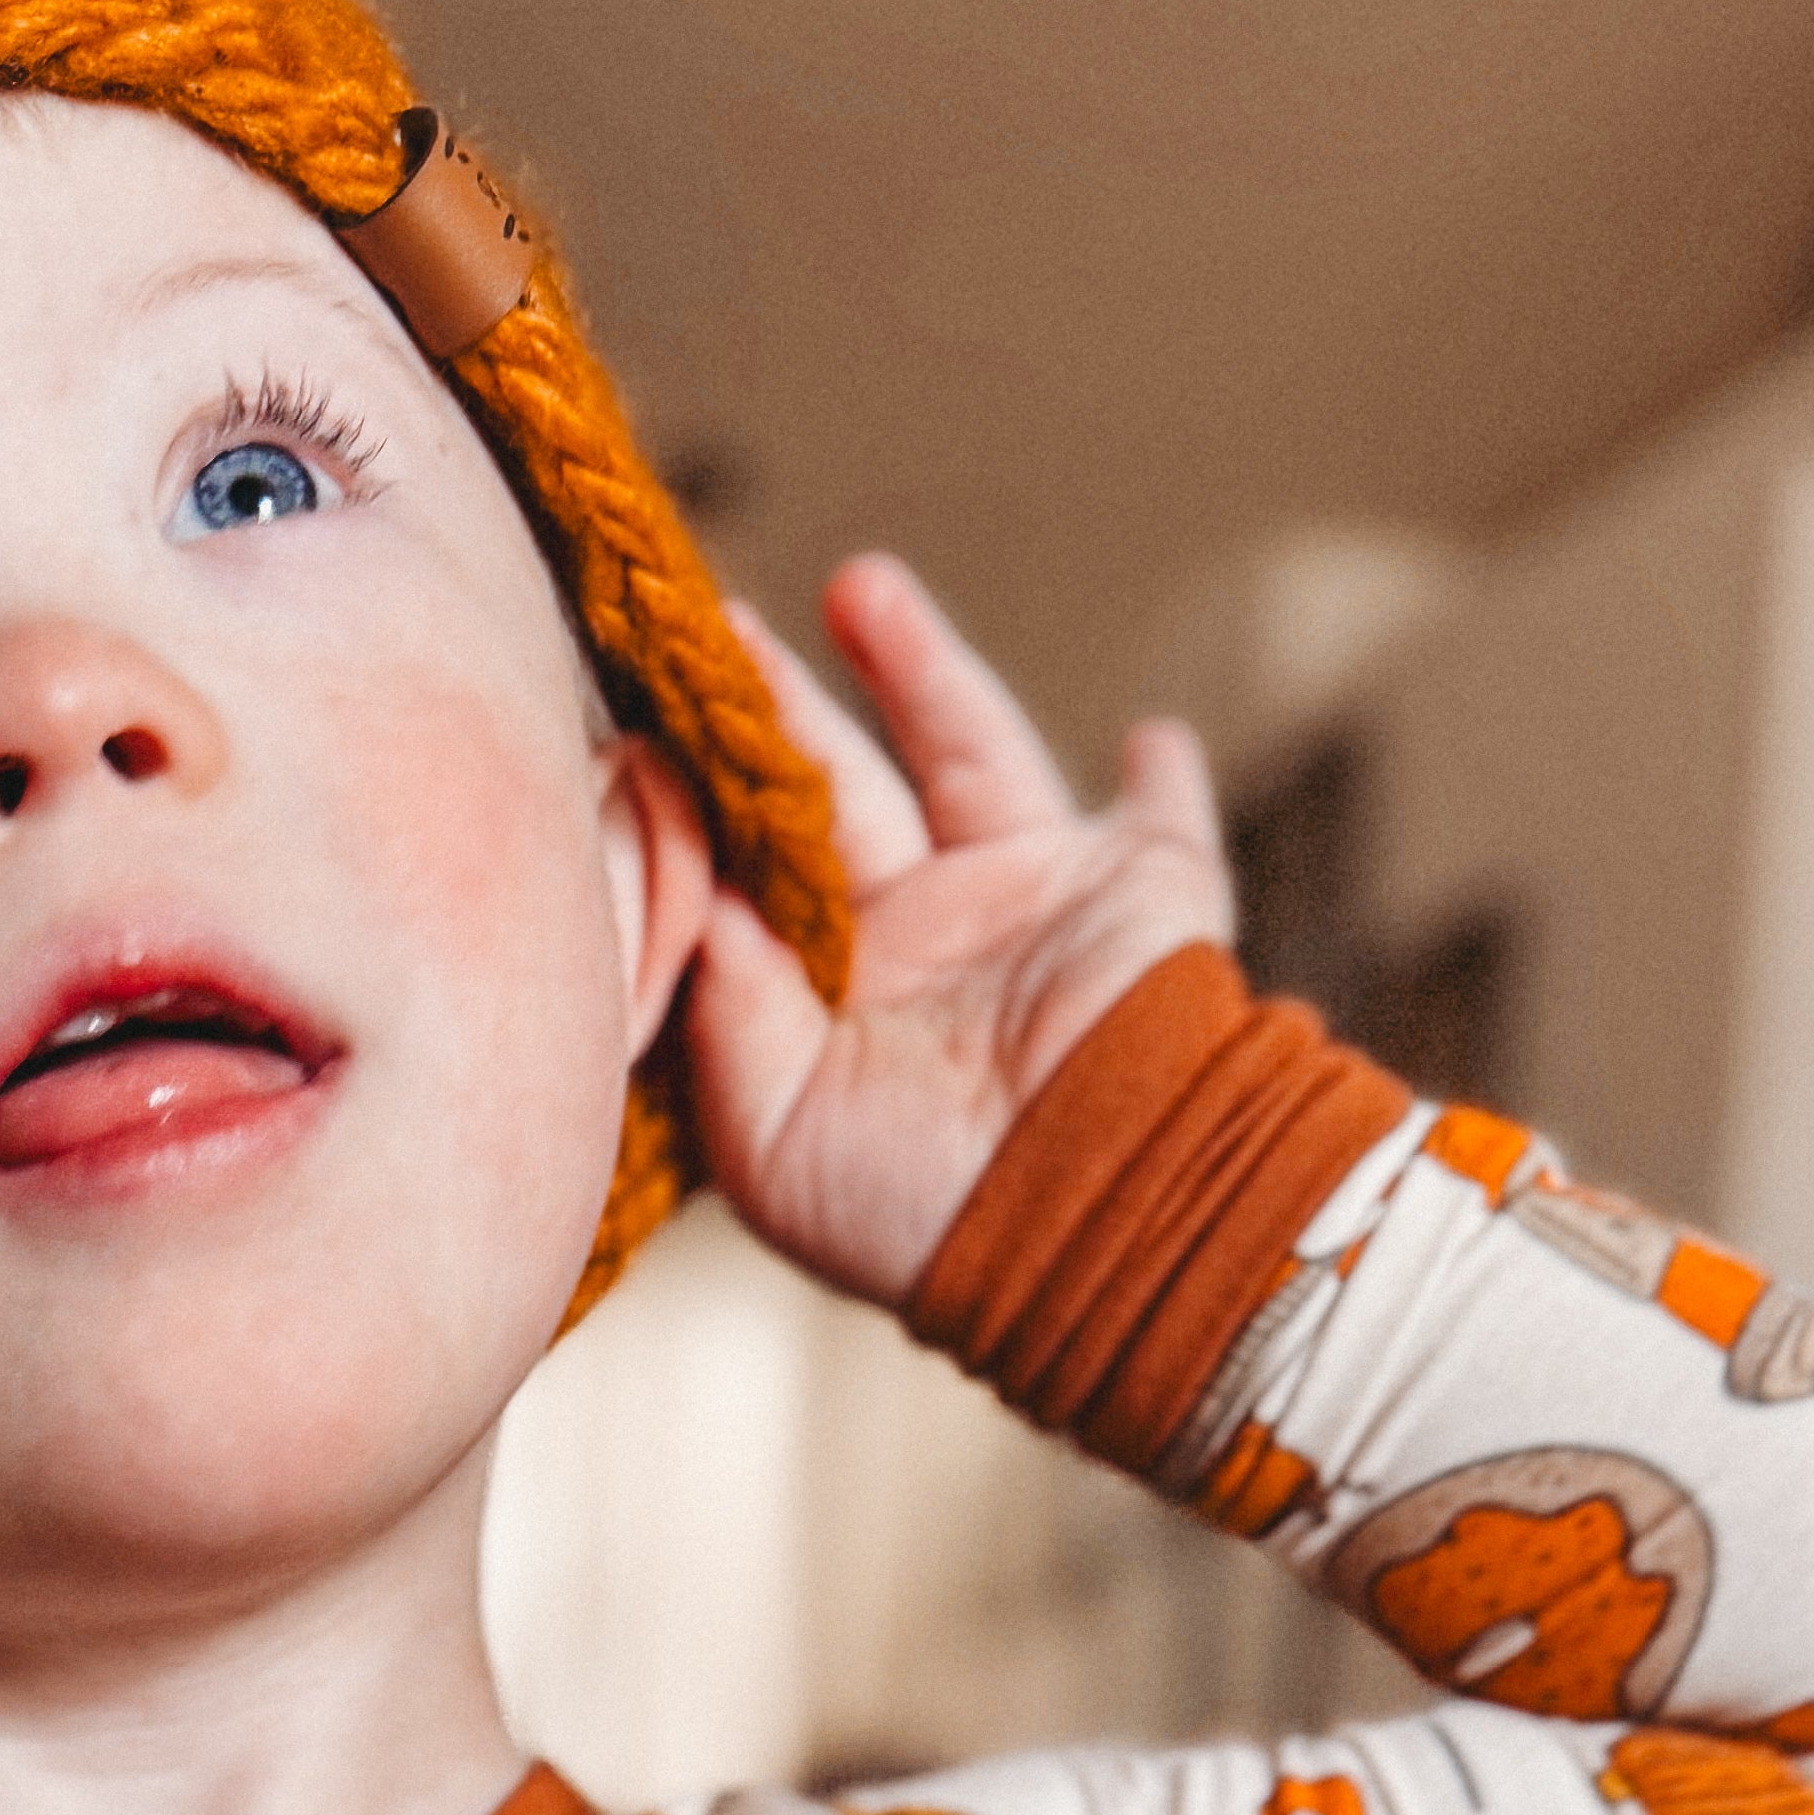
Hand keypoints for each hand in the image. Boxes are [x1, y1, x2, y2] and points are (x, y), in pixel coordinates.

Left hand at [684, 557, 1233, 1313]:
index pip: (758, 864)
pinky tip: (1156, 739)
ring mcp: (1030, 907)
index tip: (648, 711)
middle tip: (723, 626)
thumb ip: (725, 1007)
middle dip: (788, 707)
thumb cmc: (912, 1213)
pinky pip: (1165, 823)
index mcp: (834, 996)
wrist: (1079, 1230)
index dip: (709, 793)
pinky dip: (1165, 780)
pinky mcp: (1140, 894)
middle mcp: (924, 940)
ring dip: (921, 666)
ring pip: (967, 751)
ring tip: (858, 584)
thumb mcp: (772, 1131)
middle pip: (843, 786)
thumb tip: (702, 892)